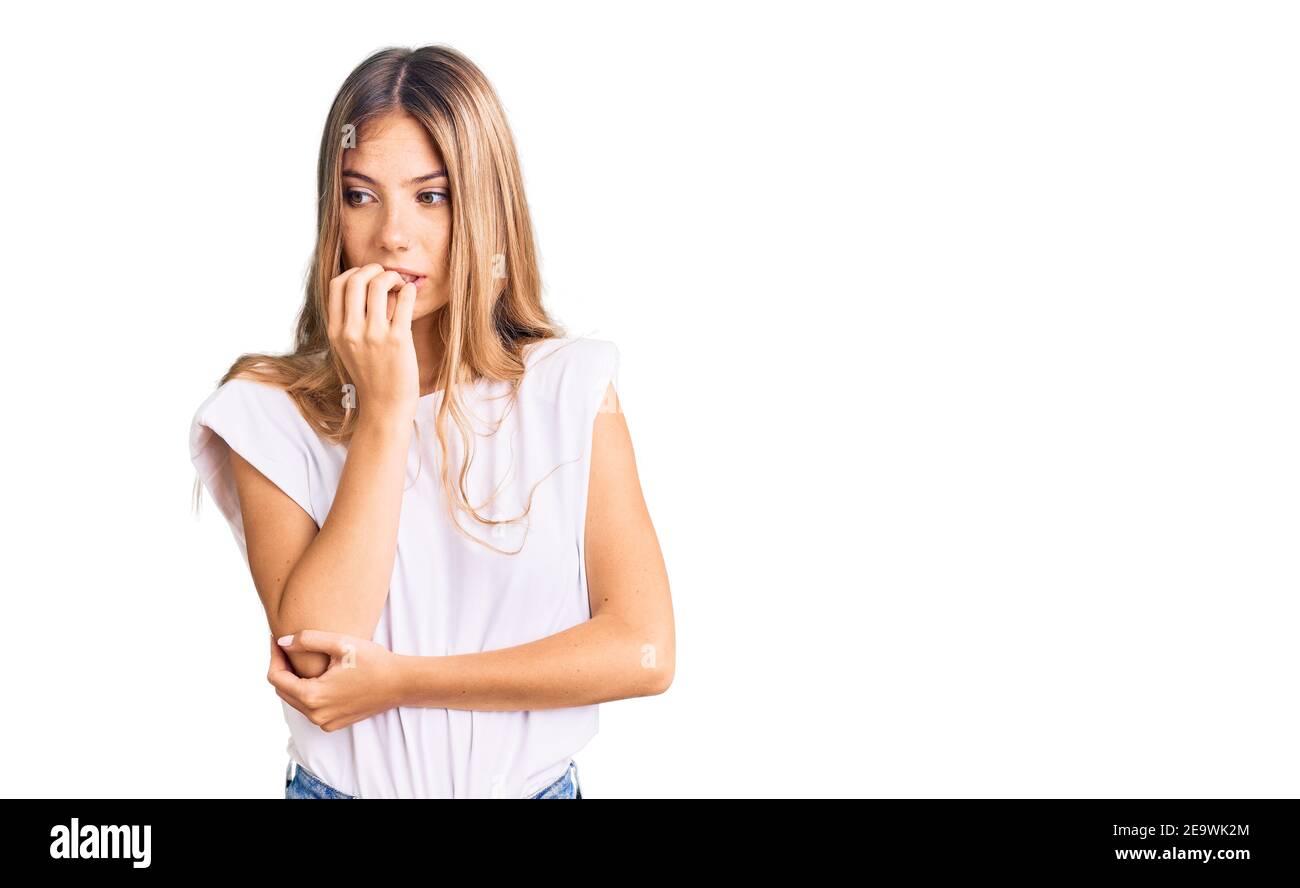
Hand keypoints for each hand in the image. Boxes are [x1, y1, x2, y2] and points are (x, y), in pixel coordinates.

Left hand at [267, 630, 407, 731]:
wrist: (401, 683)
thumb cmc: (374, 662)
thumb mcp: (341, 643)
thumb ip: (307, 640)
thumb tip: (282, 642)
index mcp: (312, 695)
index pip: (276, 678)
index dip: (273, 656)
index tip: (276, 639)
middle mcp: (315, 714)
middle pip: (283, 691)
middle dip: (281, 667)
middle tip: (286, 646)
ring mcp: (324, 722)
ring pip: (296, 700)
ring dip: (294, 681)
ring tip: (300, 659)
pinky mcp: (333, 724)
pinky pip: (310, 709)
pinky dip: (308, 693)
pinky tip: (319, 676)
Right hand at [326, 263, 419, 425]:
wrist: (385, 406)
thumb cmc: (371, 374)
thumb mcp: (347, 348)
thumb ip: (349, 320)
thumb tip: (363, 285)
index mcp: (336, 331)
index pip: (337, 284)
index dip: (353, 272)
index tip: (367, 276)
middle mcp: (351, 331)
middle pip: (356, 279)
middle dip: (373, 269)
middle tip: (387, 275)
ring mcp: (374, 335)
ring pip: (379, 285)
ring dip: (393, 277)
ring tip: (400, 284)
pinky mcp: (397, 340)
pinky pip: (404, 299)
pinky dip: (408, 290)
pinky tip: (410, 295)